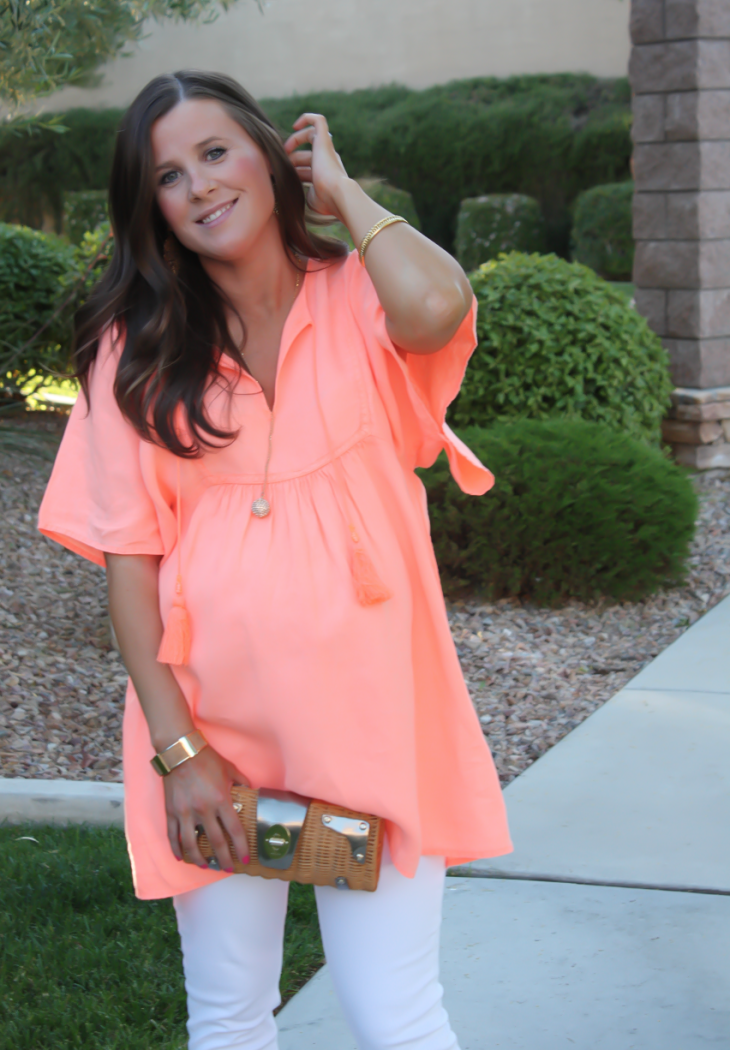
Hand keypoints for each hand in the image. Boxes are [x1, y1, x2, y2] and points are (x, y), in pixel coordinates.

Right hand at [163, 745, 249, 871]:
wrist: (180, 752)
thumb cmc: (207, 759)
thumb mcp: (230, 769)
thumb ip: (242, 782)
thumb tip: (251, 791)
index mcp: (221, 800)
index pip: (234, 830)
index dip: (240, 846)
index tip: (244, 859)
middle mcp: (204, 810)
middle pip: (215, 842)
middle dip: (223, 859)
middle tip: (227, 869)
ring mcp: (185, 812)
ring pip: (192, 844)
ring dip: (199, 859)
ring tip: (206, 866)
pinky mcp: (171, 812)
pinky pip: (173, 836)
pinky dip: (177, 849)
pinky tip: (181, 857)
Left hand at [284, 113, 349, 219]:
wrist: (337, 194)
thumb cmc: (325, 200)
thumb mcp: (310, 197)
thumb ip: (303, 191)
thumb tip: (292, 188)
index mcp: (325, 175)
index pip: (306, 169)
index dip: (293, 172)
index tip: (282, 177)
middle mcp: (328, 160)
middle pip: (305, 155)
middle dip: (290, 160)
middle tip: (276, 167)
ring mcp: (327, 149)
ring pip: (309, 137)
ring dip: (293, 142)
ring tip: (283, 152)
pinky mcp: (325, 139)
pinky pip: (318, 121)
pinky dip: (307, 118)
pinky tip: (295, 125)